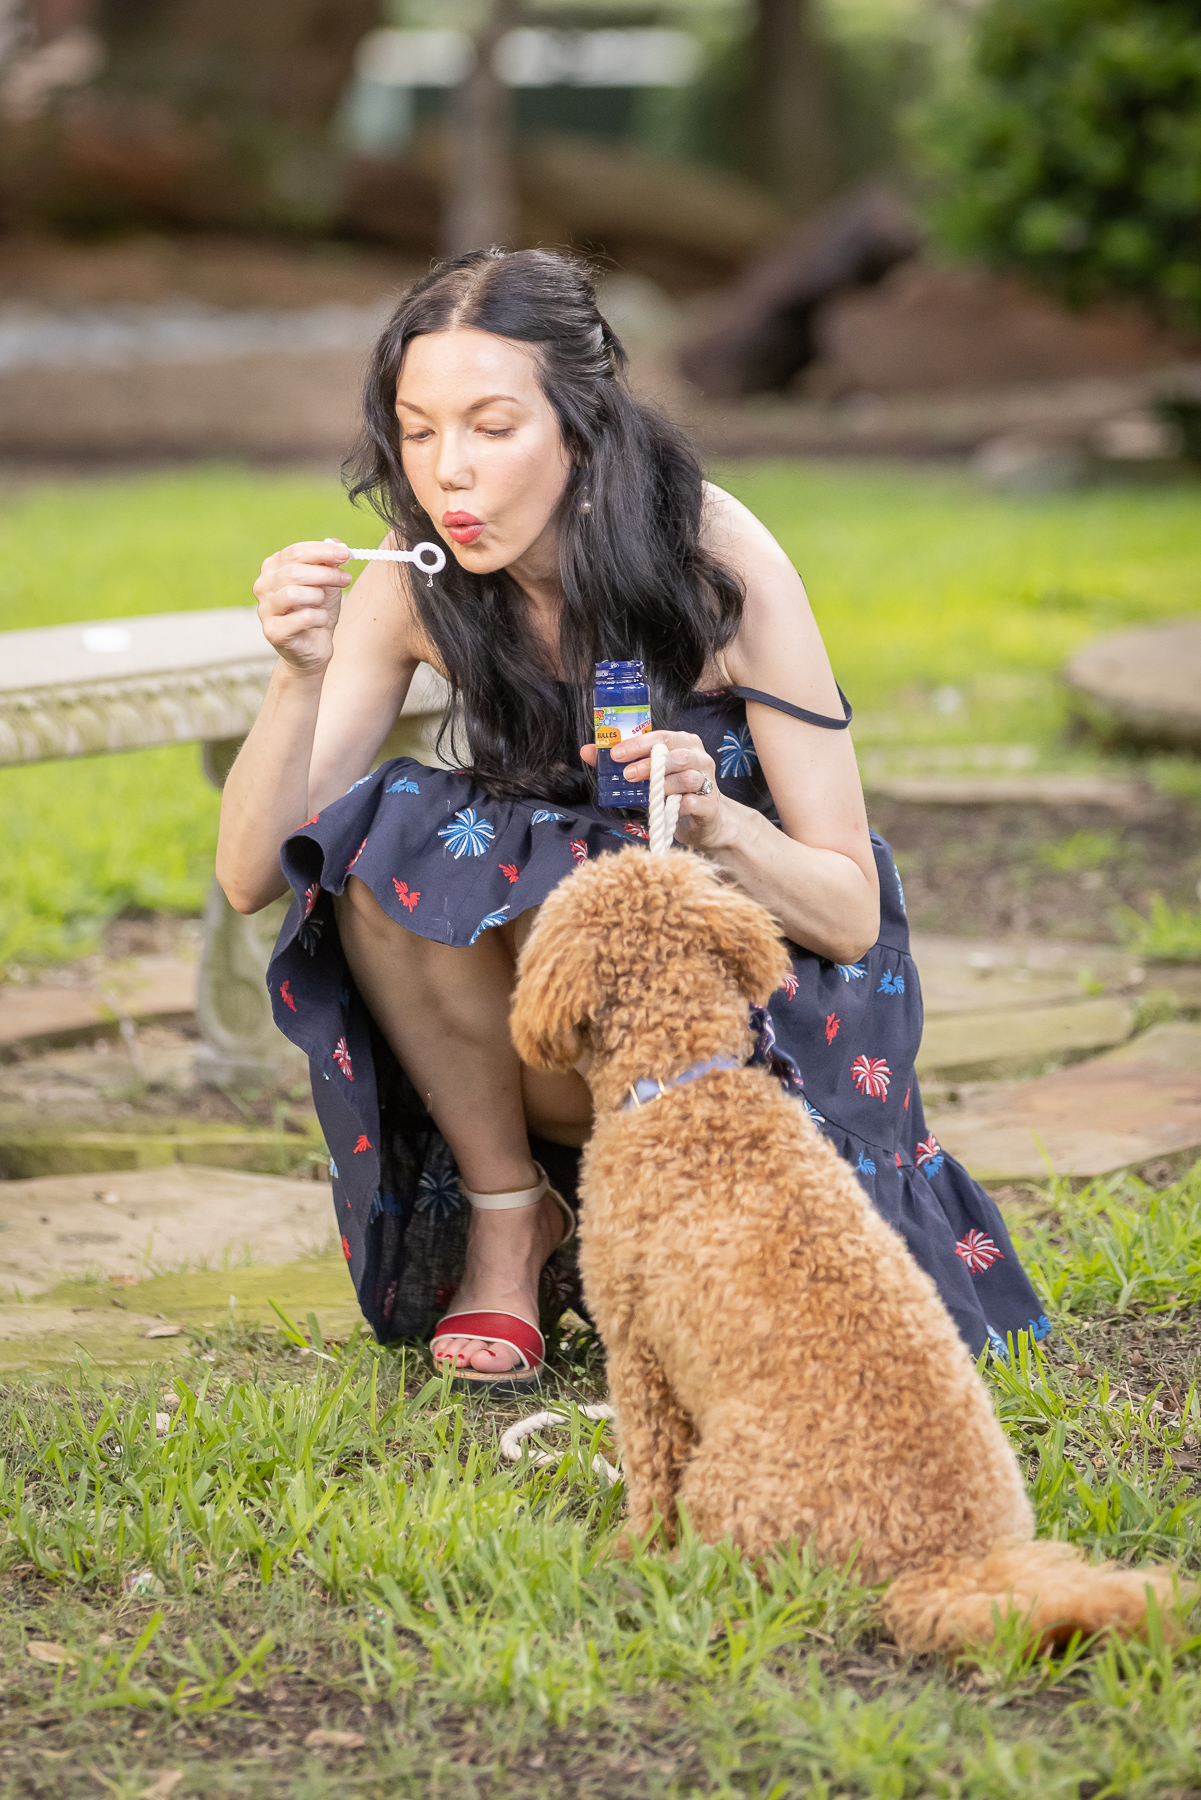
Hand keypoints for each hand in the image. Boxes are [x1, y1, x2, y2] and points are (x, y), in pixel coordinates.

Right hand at [252, 539, 352, 674]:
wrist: (313, 648)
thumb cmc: (317, 611)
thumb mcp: (326, 584)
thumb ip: (328, 563)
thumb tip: (337, 544)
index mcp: (272, 568)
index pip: (295, 552)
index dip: (322, 551)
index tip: (345, 553)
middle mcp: (263, 586)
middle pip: (294, 572)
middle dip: (325, 574)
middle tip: (345, 578)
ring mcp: (264, 609)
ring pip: (293, 594)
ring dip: (318, 596)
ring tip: (324, 603)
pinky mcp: (273, 632)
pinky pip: (302, 618)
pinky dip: (319, 618)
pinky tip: (320, 621)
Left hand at [580, 729, 732, 849]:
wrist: (704, 819)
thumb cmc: (673, 790)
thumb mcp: (648, 774)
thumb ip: (620, 761)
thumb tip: (587, 751)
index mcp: (684, 742)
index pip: (661, 737)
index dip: (637, 745)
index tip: (615, 754)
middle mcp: (699, 757)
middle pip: (676, 755)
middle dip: (649, 764)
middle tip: (627, 775)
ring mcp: (708, 781)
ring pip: (688, 777)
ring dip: (664, 785)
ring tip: (647, 793)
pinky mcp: (710, 805)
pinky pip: (695, 802)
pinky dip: (679, 805)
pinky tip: (667, 808)